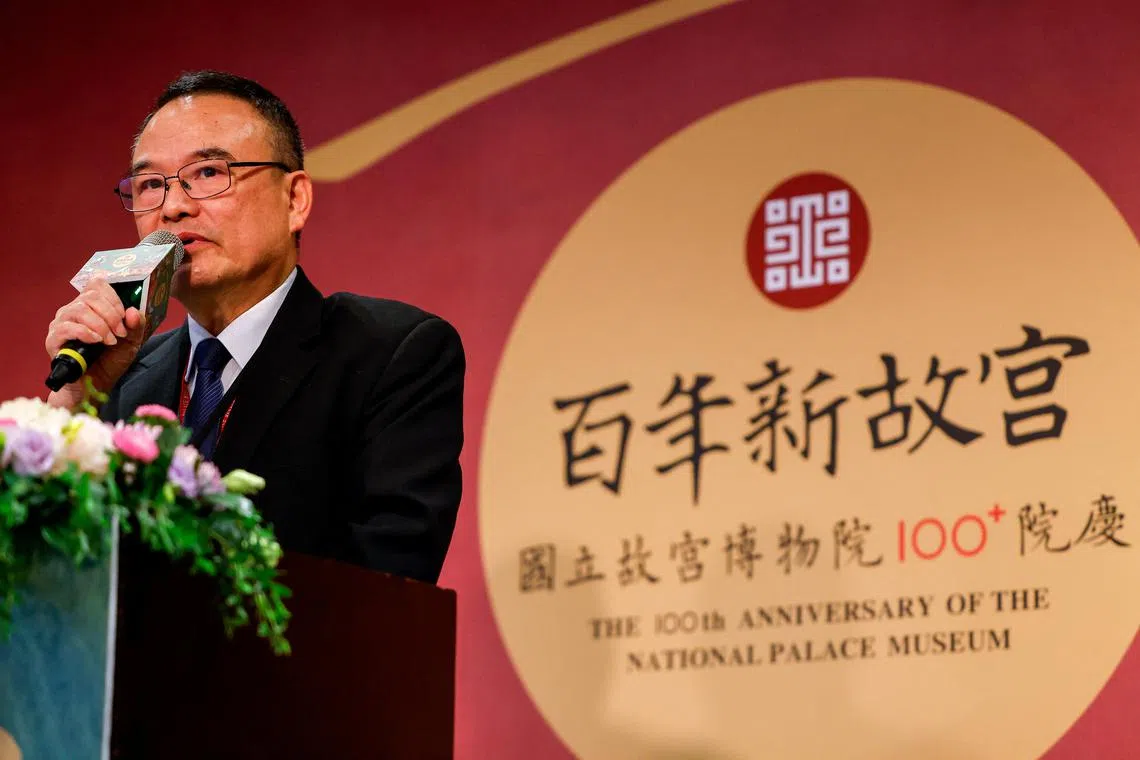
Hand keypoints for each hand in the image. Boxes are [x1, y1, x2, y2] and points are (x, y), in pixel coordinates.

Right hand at [44, 278, 146, 408]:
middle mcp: (73, 310)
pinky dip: (86, 333)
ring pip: (79, 309)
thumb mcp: (131, 342)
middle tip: (120, 333)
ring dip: (100, 325)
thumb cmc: (111, 361)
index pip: (97, 285)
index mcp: (90, 306)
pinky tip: (97, 342)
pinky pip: (66, 328)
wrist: (96, 385)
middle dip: (111, 314)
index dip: (113, 298)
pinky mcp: (53, 339)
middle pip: (90, 296)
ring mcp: (61, 324)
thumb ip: (136, 326)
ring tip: (110, 341)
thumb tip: (133, 311)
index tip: (124, 317)